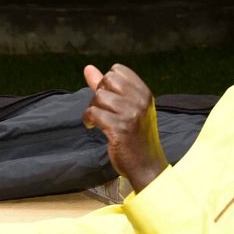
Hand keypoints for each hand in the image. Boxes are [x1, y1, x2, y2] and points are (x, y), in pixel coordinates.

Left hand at [81, 63, 168, 191]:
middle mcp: (140, 101)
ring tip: (96, 120)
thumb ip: (106, 87)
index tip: (107, 99)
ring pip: (99, 96)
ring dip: (92, 108)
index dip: (106, 83)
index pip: (118, 70)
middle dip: (98, 93)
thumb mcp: (127, 108)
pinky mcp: (120, 129)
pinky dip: (88, 119)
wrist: (146, 165)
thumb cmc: (135, 136)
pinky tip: (92, 126)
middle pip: (107, 80)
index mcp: (144, 93)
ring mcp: (131, 114)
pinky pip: (93, 113)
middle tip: (100, 109)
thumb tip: (88, 68)